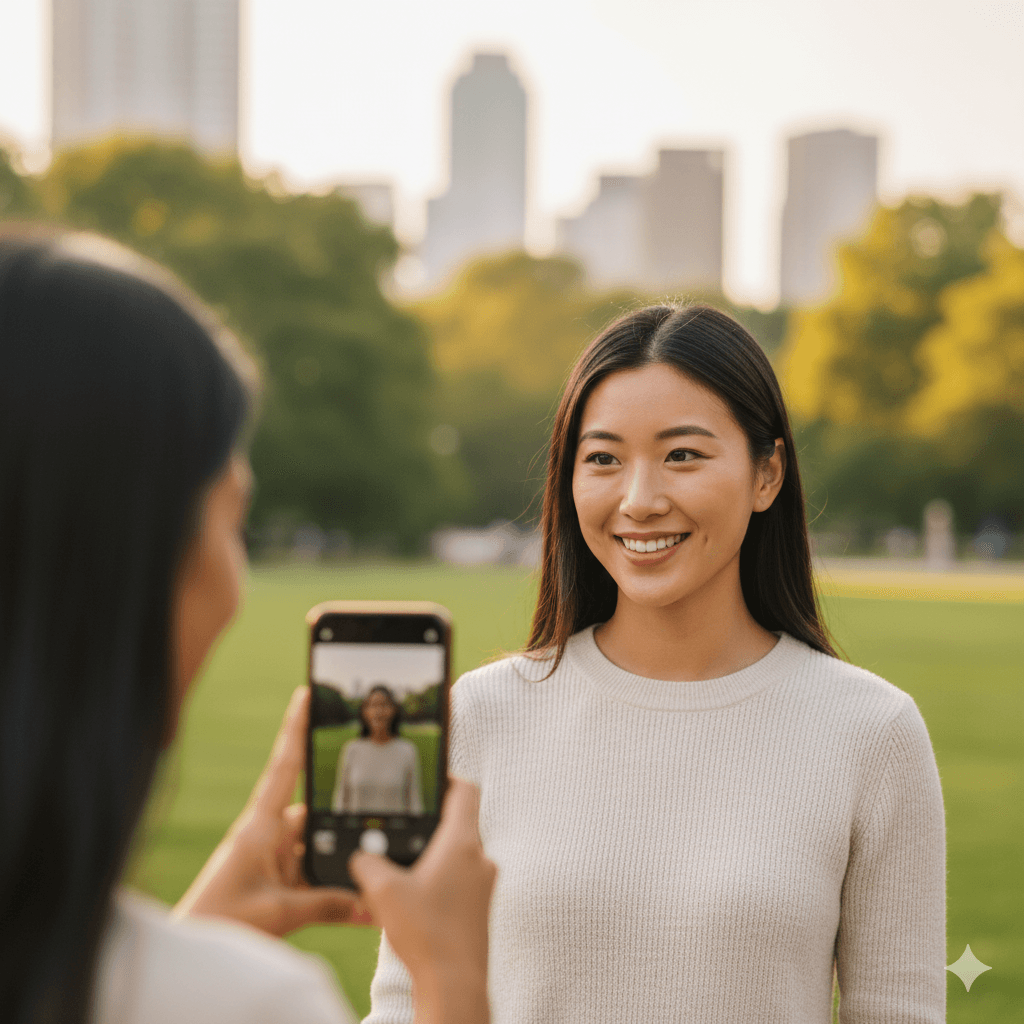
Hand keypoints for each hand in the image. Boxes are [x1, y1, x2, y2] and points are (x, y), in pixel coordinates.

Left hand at [173, 686, 370, 935]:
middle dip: (342, 815)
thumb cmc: (221, 922)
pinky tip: (358, 903)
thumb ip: (328, 904)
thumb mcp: (279, 913)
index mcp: (259, 826)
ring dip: (339, 860)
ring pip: (317, 846)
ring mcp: (270, 860)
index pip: (284, 767)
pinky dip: (333, 886)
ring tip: (370, 870)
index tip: (305, 694)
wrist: (191, 953)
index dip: (295, 729)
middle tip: (377, 806)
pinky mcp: (274, 884)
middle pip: (314, 813)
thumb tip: (370, 903)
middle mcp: (267, 836)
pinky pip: (312, 875)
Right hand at [350, 778, 495, 1023]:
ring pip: (460, 853)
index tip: (428, 778)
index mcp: (463, 843)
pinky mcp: (480, 908)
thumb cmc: (426, 934)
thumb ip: (368, 863)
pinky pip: (461, 879)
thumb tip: (361, 858)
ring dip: (436, 853)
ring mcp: (485, 885)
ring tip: (406, 863)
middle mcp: (481, 859)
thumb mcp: (383, 891)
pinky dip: (441, 878)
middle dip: (433, 822)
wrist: (454, 985)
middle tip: (407, 824)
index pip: (466, 790)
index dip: (447, 777)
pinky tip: (416, 896)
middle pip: (461, 821)